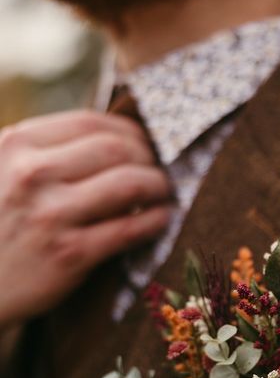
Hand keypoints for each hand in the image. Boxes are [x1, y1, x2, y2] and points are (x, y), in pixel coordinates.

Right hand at [0, 110, 170, 326]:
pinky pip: (130, 229)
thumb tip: (114, 138)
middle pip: (117, 149)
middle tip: (160, 169)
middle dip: (149, 157)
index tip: (143, 144)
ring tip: (165, 192)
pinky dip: (156, 220)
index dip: (129, 131)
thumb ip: (45, 152)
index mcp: (17, 145)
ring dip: (159, 186)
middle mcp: (32, 174)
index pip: (90, 123)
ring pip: (130, 183)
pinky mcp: (70, 254)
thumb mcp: (4, 172)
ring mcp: (51, 215)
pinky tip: (162, 219)